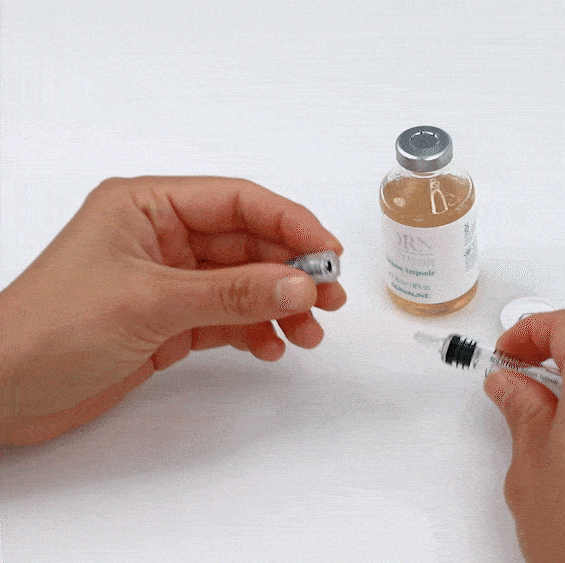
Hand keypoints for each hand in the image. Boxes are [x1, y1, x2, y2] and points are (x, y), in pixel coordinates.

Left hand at [0, 176, 345, 444]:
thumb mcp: (151, 304)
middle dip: (290, 271)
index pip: (236, 201)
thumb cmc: (49, 330)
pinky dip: (253, 331)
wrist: (1, 393)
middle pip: (247, 243)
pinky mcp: (167, 322)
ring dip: (278, 306)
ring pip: (243, 284)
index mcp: (147, 207)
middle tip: (329, 298)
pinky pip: (227, 318)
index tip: (327, 252)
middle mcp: (161, 238)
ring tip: (307, 333)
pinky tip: (270, 348)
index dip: (289, 222)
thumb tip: (300, 285)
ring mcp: (167, 281)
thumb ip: (232, 294)